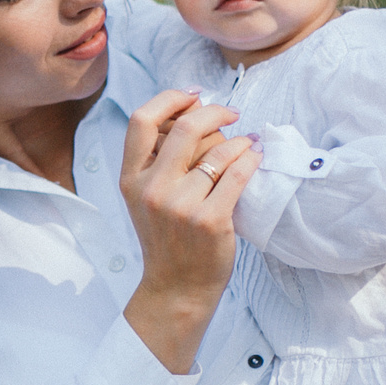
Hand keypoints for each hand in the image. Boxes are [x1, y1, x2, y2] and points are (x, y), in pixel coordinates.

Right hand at [119, 89, 259, 372]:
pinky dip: (251, 159)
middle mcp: (151, 189)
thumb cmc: (167, 239)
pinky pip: (237, 174)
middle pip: (185, 127)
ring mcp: (180, 206)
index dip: (170, 99)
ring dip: (239, 139)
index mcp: (130, 179)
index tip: (194, 96)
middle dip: (215, 111)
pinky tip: (255, 157)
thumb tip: (192, 112)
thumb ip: (158, 160)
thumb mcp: (145, 198)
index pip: (142, 120)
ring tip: (248, 141)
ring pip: (218, 151)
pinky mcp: (210, 220)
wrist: (177, 289)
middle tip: (231, 113)